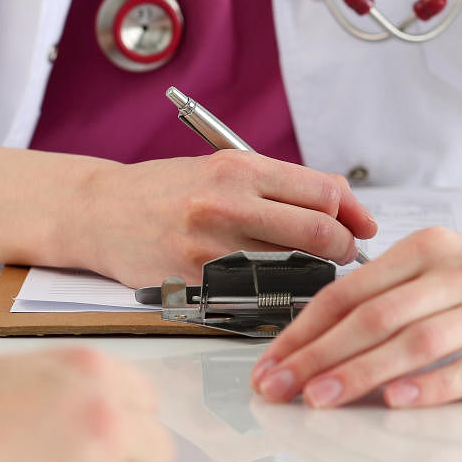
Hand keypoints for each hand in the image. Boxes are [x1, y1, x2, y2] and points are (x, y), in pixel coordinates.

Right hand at [77, 151, 377, 287]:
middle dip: (345, 248)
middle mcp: (227, 202)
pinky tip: (269, 288)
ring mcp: (211, 245)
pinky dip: (274, 294)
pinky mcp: (196, 281)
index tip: (362, 227)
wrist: (99, 211)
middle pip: (320, 230)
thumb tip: (341, 207)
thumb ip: (276, 186)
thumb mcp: (220, 169)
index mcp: (239, 168)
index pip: (324, 192)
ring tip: (309, 270)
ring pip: (294, 267)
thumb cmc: (163, 191)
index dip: (354, 213)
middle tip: (344, 255)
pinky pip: (255, 293)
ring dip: (314, 275)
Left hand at [250, 224, 461, 407]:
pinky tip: (396, 402)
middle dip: (319, 356)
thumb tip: (309, 338)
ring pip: (420, 342)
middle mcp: (459, 271)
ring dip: (363, 373)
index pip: (350, 291)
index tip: (269, 363)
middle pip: (376, 317)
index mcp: (424, 248)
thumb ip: (379, 292)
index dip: (303, 330)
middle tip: (278, 389)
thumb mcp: (431, 261)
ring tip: (320, 400)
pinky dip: (432, 387)